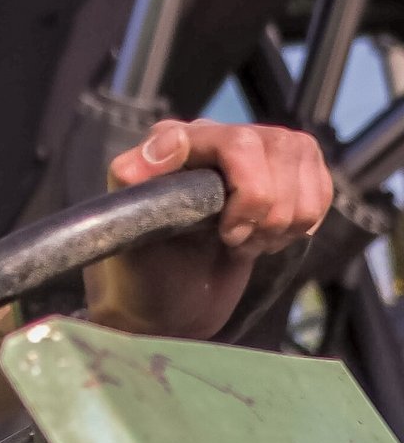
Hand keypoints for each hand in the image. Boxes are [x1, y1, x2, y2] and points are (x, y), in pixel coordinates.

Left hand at [84, 119, 332, 338]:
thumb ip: (132, 180)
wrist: (170, 305)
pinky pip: (318, 182)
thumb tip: (170, 141)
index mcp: (170, 141)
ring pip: (302, 157)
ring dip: (286, 217)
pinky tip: (268, 238)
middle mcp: (212, 137)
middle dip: (268, 207)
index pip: (237, 140)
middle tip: (235, 242)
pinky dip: (305, 220)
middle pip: (280, 145)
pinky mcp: (280, 179)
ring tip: (248, 243)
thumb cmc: (141, 270)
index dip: (247, 190)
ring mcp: (249, 154)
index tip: (226, 234)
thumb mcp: (125, 231)